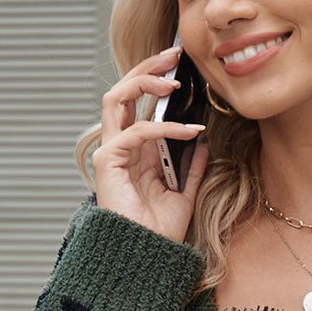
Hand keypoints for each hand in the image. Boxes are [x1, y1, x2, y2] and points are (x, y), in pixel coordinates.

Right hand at [89, 46, 208, 242]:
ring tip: (173, 81)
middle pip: (123, 91)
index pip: (138, 102)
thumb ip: (191, 167)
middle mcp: (119, 146)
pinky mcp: (108, 162)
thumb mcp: (185, 193)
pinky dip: (164, 128)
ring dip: (144, 83)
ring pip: (117, 98)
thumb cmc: (159, 231)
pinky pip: (136, 132)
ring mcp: (110, 152)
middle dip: (147, 68)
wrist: (146, 256)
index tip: (181, 65)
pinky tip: (190, 131)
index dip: (155, 79)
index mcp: (135, 150)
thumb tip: (202, 144)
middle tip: (175, 54)